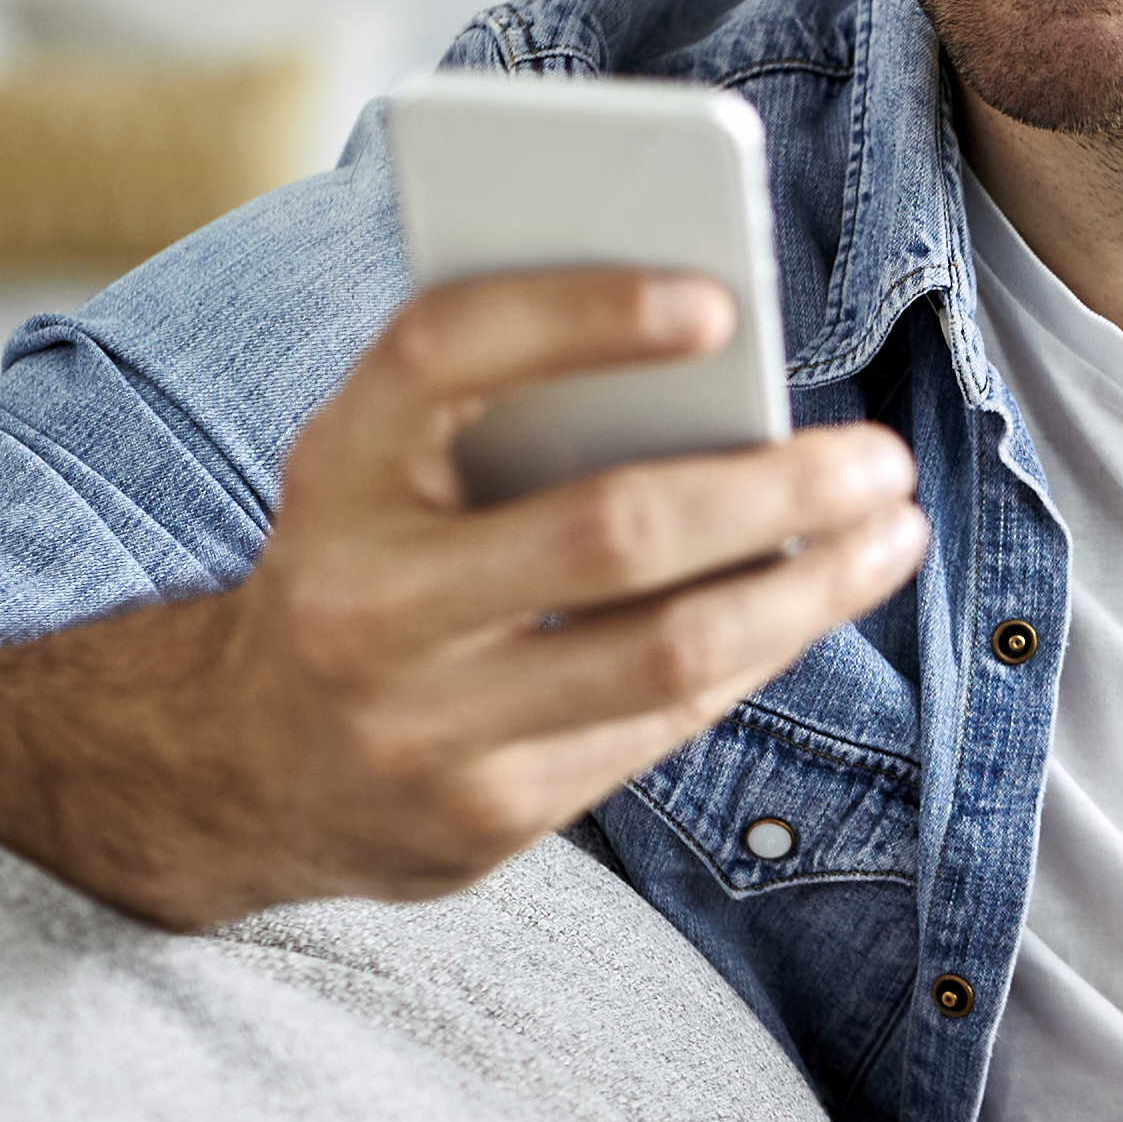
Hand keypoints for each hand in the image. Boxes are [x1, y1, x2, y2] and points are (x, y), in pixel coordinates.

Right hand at [0, 267, 926, 928]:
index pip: (450, 353)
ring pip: (667, 652)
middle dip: (775, 489)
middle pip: (609, 531)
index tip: (719, 302)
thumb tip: (720, 357)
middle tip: (878, 455)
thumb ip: (505, 405)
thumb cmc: (360, 562)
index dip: (583, 313)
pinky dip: (753, 656)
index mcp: (332, 470)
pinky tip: (808, 605)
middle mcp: (362, 601)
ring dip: (807, 590)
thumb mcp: (382, 465)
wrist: (234, 764)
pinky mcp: (482, 819)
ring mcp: (420, 726)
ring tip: (889, 533)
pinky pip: (659, 728)